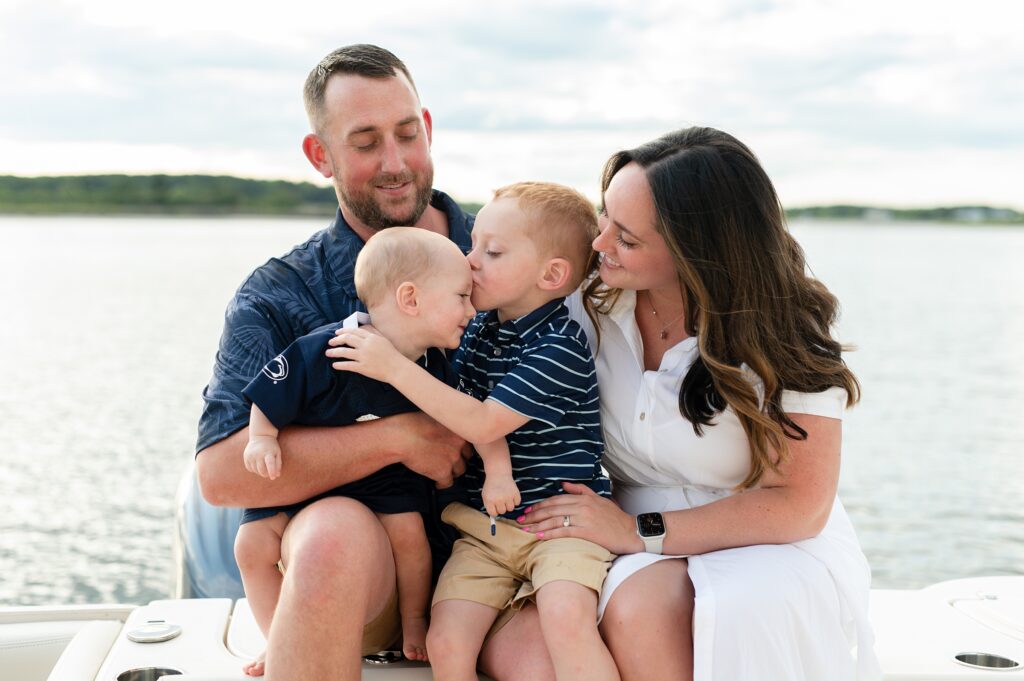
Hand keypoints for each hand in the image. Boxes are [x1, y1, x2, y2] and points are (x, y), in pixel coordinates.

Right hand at [243, 435, 281, 479]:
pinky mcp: (246, 457)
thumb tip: (276, 475)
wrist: (260, 436)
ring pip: (255, 470)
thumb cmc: (271, 446)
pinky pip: (250, 468)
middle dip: (266, 474)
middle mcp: (258, 453)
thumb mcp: (278, 453)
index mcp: (268, 452)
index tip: (273, 477)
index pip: (270, 464)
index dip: (272, 472)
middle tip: (269, 473)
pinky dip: (254, 469)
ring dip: (260, 472)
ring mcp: (251, 455)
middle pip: (261, 470)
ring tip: (264, 466)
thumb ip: (278, 464)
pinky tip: (258, 464)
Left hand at [327, 326, 403, 381]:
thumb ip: (373, 333)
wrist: (398, 368)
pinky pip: (348, 365)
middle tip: (330, 342)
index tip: (337, 333)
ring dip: (334, 352)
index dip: (343, 331)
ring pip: (345, 352)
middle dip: (336, 340)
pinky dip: (340, 365)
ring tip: (328, 353)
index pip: (354, 331)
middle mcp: (366, 345)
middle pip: (347, 339)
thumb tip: (364, 326)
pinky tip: (334, 365)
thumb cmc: (392, 354)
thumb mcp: (383, 339)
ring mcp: (364, 356)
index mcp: (371, 338)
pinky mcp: (363, 367)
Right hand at [385, 412, 470, 487]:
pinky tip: (436, 483)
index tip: (456, 450)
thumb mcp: (435, 416)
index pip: (468, 442)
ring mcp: (453, 458)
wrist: (402, 436)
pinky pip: (447, 482)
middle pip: (466, 457)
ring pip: (459, 471)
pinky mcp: (443, 471)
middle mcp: (459, 444)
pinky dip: (441, 484)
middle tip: (450, 462)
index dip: (461, 447)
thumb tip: (442, 429)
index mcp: (458, 429)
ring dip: (452, 472)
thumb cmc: (411, 423)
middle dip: (459, 460)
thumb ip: (444, 424)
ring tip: (443, 473)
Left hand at [483, 474, 520, 516]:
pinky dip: (515, 500)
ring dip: (508, 504)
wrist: (498, 474)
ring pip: (510, 508)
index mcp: (490, 500)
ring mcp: (508, 496)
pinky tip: (511, 494)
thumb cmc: (491, 486)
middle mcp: (499, 499)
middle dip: (501, 507)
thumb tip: (494, 518)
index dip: (494, 510)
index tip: (494, 506)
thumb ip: (488, 507)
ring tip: (505, 497)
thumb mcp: (485, 496)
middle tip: (500, 499)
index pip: (494, 513)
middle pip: (502, 512)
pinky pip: (517, 503)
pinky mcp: (516, 493)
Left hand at [520, 482, 641, 553]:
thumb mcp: (598, 498)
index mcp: (583, 498)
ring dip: (537, 525)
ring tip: (525, 529)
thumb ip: (580, 490)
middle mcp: (582, 506)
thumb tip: (563, 484)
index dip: (540, 505)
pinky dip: (550, 534)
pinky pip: (563, 532)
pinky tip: (539, 536)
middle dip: (534, 515)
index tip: (528, 510)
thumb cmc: (615, 517)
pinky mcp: (587, 532)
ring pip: (555, 520)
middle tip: (520, 520)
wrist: (631, 531)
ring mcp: (584, 518)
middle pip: (552, 509)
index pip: (556, 499)